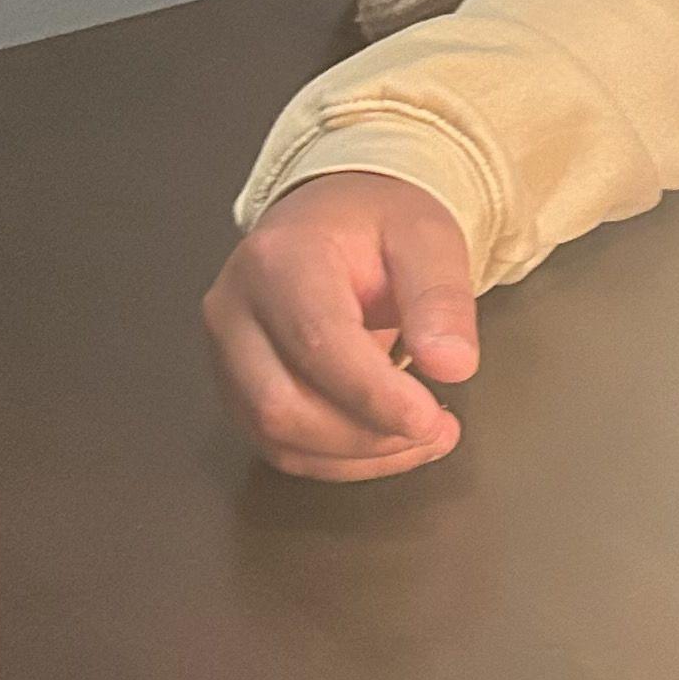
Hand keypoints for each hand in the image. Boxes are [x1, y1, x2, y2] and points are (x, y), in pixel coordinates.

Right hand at [201, 169, 479, 480]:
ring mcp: (226, 354)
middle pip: (281, 403)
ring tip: (423, 437)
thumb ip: (442, 298)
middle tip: (437, 430)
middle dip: (367, 434)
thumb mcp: (428, 239)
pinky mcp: (236, 389)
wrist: (336, 218)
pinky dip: (339, 460)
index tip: (430, 418)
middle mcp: (234, 309)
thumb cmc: (379, 226)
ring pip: (276, 435)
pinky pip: (278, 445)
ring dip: (358, 456)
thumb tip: (453, 366)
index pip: (317, 342)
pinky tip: (388, 443)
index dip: (374, 394)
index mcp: (279, 259)